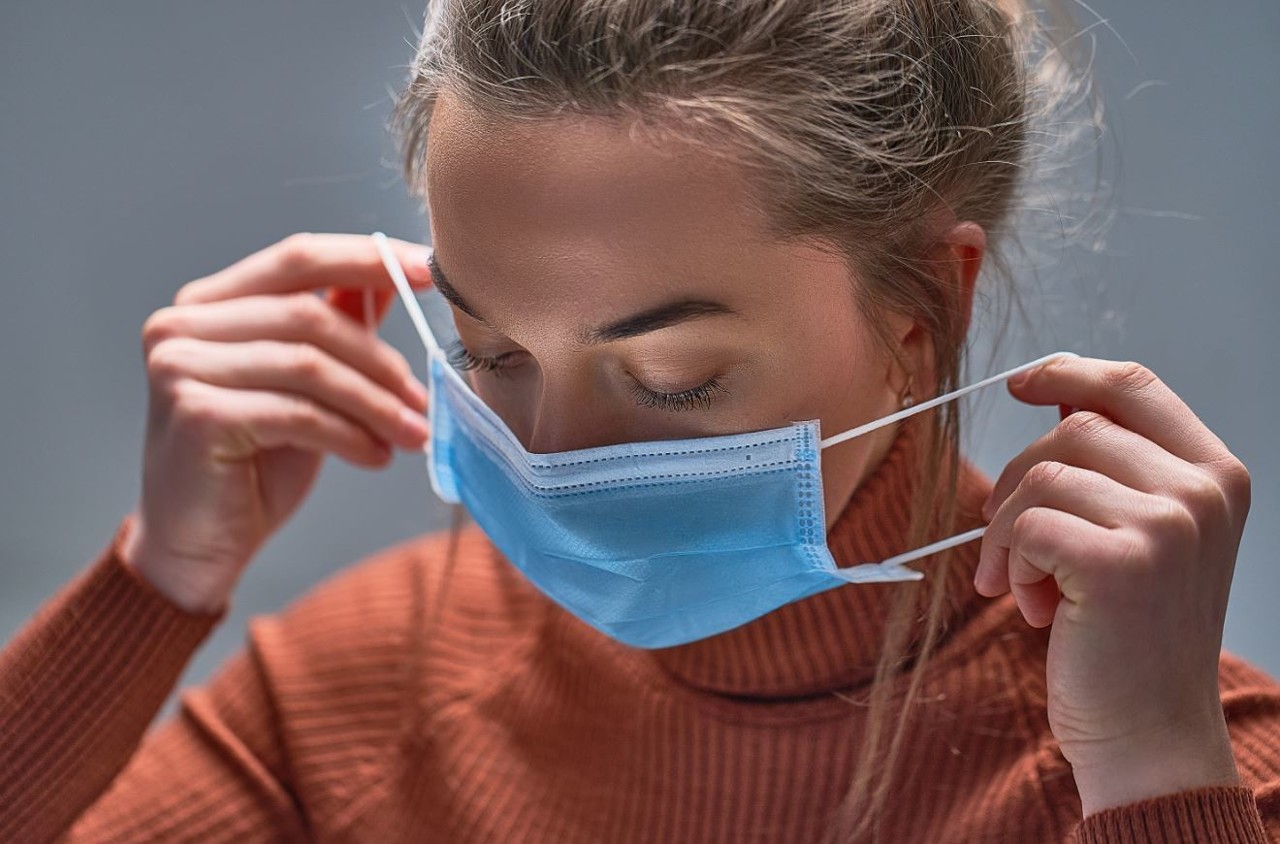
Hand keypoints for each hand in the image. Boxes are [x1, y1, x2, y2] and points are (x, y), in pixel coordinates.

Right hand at [121, 233, 433, 613]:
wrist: (199, 544)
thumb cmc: (254, 462)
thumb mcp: (305, 385)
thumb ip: (336, 325)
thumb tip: (394, 276)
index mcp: (208, 303)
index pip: (298, 257)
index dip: (368, 258)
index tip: (430, 272)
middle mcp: (181, 325)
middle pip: (310, 315)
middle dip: (381, 359)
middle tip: (425, 398)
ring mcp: (180, 366)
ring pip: (310, 365)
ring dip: (375, 403)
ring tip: (412, 434)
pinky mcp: (196, 414)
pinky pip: (298, 413)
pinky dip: (350, 435)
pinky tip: (376, 456)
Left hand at [974, 356, 1250, 814]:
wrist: (1150, 733)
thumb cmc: (1130, 633)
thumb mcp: (1142, 535)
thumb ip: (1114, 468)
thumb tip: (1050, 396)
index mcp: (1215, 474)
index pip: (1134, 383)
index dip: (1069, 372)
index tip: (1022, 384)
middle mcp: (1202, 491)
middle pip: (1072, 428)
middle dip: (1019, 482)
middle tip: (1011, 542)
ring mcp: (1167, 524)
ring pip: (1039, 477)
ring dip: (1009, 534)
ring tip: (1029, 586)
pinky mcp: (1120, 563)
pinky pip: (1024, 526)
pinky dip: (1009, 566)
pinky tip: (1033, 610)